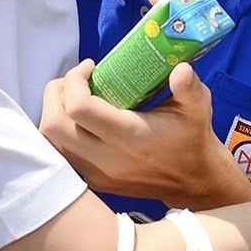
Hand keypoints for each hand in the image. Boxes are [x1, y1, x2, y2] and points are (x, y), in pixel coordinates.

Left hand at [39, 62, 244, 208]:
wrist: (195, 183)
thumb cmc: (192, 138)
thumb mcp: (198, 107)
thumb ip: (189, 87)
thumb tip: (180, 69)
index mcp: (130, 137)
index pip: (79, 108)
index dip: (74, 81)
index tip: (91, 67)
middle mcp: (108, 159)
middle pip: (53, 125)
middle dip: (56, 94)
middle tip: (76, 80)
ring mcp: (98, 173)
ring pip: (51, 143)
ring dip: (54, 113)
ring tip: (74, 96)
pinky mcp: (94, 181)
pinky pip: (61, 154)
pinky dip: (61, 131)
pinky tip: (79, 118)